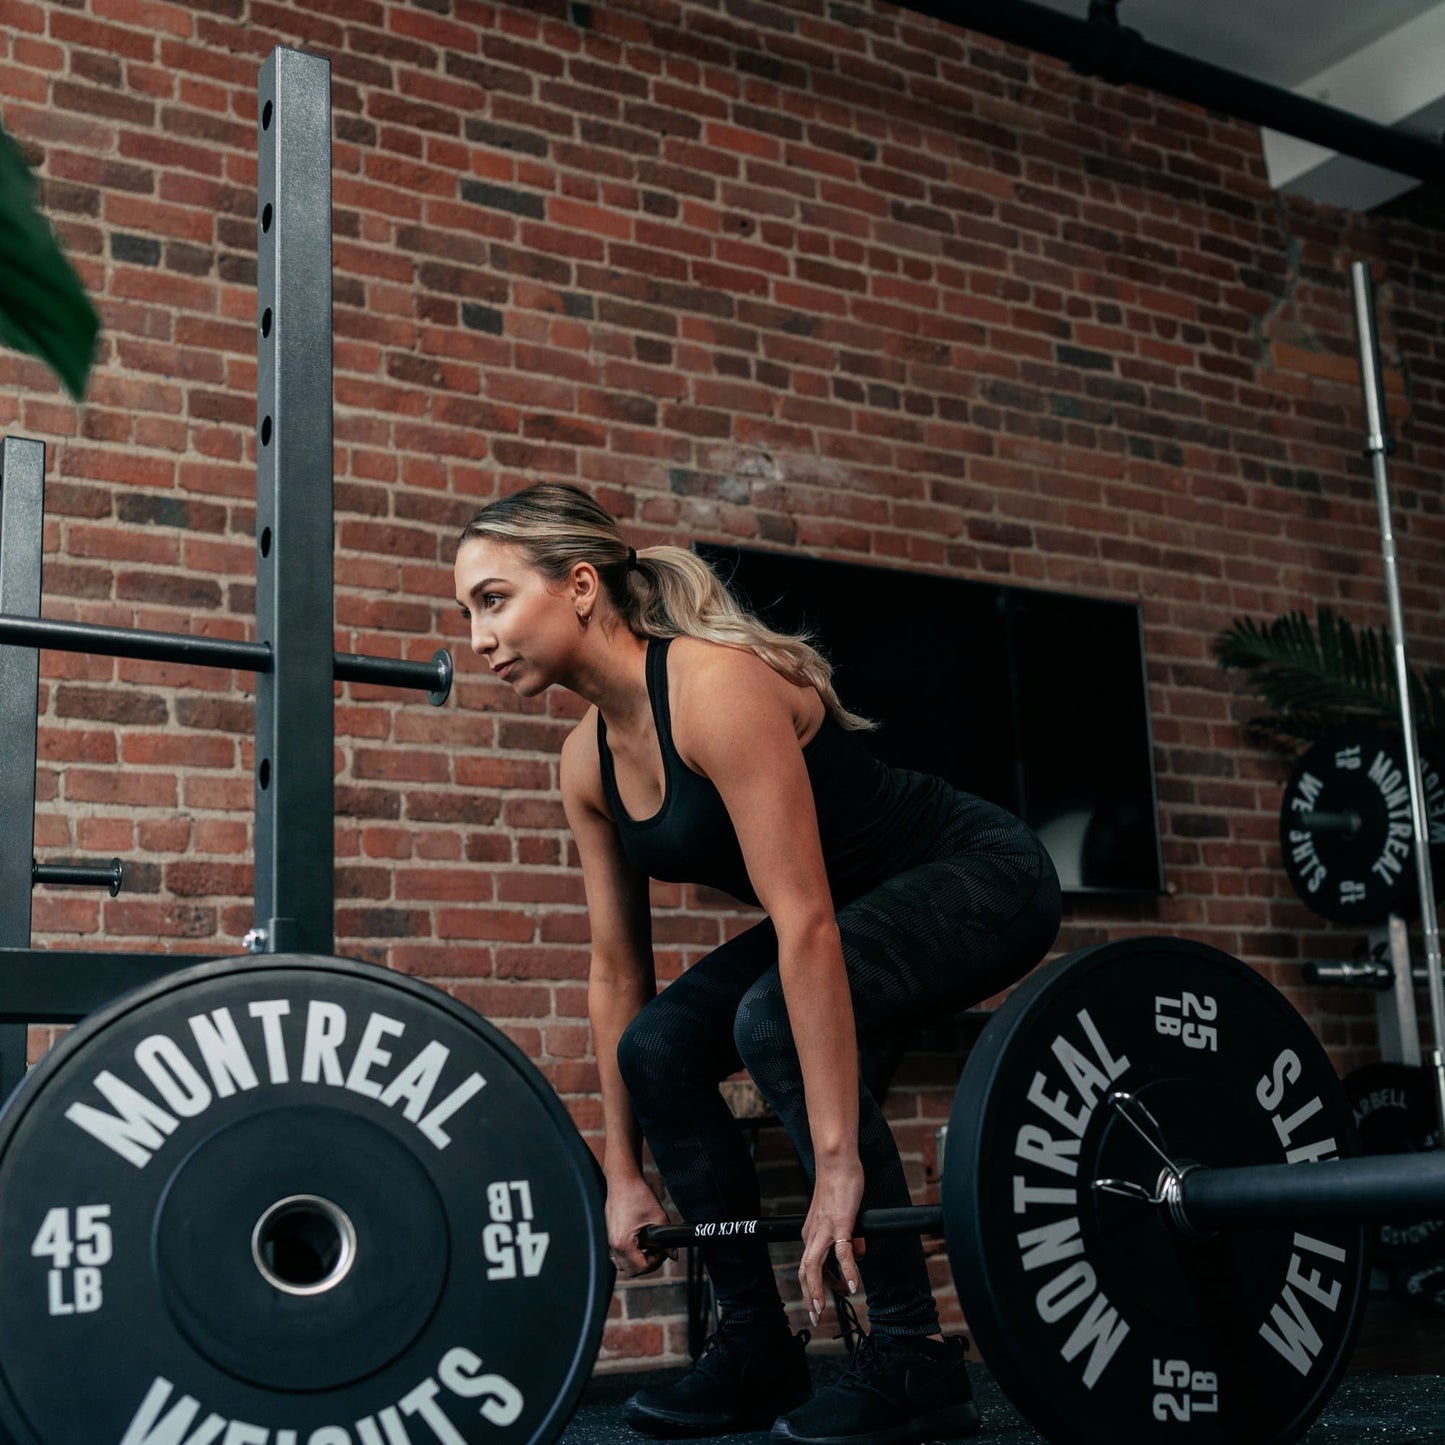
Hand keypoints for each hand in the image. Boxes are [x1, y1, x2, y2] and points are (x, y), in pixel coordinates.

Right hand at [605, 1173, 672, 1277]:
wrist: (622, 1180)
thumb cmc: (637, 1194)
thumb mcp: (658, 1216)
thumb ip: (667, 1238)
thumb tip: (673, 1254)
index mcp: (623, 1243)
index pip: (640, 1268)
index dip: (656, 1263)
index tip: (663, 1252)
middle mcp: (613, 1245)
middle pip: (630, 1270)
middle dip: (647, 1263)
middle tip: (657, 1250)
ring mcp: (608, 1240)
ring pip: (622, 1264)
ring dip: (636, 1260)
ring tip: (648, 1246)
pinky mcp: (608, 1235)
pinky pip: (617, 1254)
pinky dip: (628, 1253)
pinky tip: (638, 1241)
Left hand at [798, 1153, 865, 1326]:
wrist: (837, 1161)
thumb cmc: (840, 1185)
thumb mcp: (843, 1216)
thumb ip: (849, 1237)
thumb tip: (858, 1254)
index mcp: (811, 1232)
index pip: (809, 1266)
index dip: (813, 1287)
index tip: (818, 1305)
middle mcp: (813, 1233)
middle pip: (806, 1271)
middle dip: (810, 1297)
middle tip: (816, 1318)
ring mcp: (825, 1228)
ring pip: (814, 1265)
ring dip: (818, 1290)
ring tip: (824, 1309)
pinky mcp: (840, 1222)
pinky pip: (843, 1251)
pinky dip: (848, 1270)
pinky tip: (855, 1285)